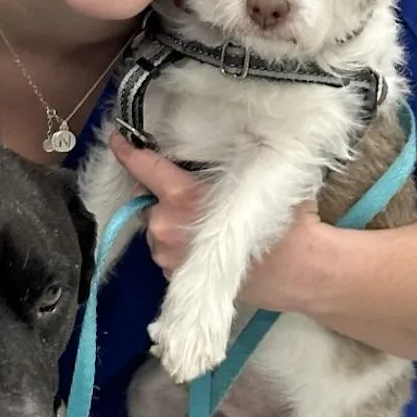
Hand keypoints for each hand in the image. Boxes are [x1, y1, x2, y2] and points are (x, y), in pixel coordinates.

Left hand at [109, 133, 331, 315]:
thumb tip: (208, 143)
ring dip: (170, 218)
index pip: (141, 166)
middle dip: (161, 191)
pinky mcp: (174, 278)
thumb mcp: (257, 175)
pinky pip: (165, 249)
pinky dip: (177, 242)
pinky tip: (204, 242)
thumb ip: (223, 162)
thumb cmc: (283, 220)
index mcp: (182, 196)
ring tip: (202, 220)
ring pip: (155, 224)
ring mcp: (166, 256)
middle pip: (146, 197)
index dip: (126, 149)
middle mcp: (166, 226)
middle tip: (189, 188)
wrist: (301, 271)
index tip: (116, 137)